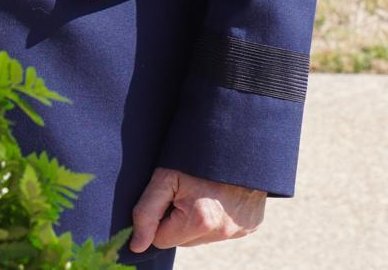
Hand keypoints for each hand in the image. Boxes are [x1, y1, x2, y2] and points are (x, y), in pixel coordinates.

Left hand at [129, 167, 266, 253]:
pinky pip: (222, 230)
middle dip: (178, 220)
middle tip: (186, 191)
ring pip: (201, 237)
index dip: (159, 217)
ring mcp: (239, 230)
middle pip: (183, 240)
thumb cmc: (198, 155)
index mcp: (200, 220)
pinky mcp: (250, 226)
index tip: (168, 196)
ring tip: (202, 191)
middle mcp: (222, 231)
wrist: (239, 141)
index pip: (162, 239)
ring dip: (197, 220)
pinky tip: (218, 196)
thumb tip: (137, 246)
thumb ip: (146, 212)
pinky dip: (217, 217)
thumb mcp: (165, 176)